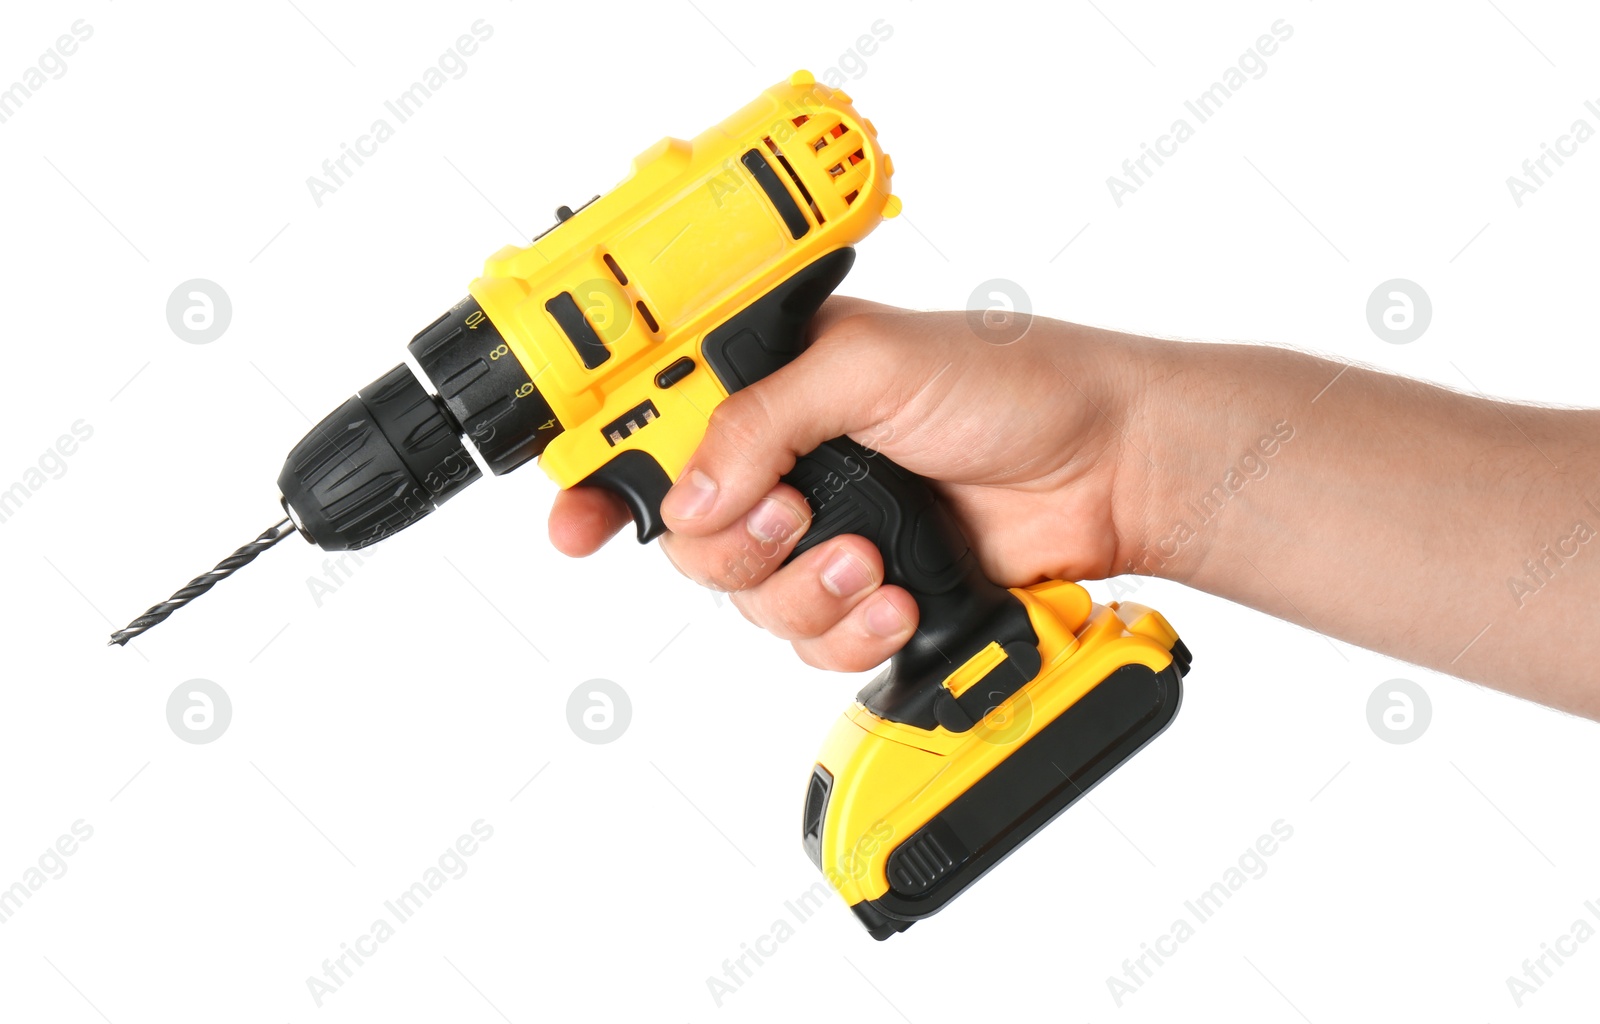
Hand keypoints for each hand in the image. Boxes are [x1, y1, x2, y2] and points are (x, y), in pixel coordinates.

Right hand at [547, 297, 1152, 672]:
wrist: (1107, 466)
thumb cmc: (1012, 383)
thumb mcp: (870, 365)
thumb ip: (763, 418)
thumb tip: (693, 489)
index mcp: (770, 382)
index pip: (653, 426)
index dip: (601, 477)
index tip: (576, 523)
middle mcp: (786, 459)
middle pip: (688, 535)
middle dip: (735, 543)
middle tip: (793, 517)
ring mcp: (826, 530)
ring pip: (749, 599)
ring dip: (804, 590)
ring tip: (869, 556)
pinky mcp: (868, 590)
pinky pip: (810, 639)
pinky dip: (848, 628)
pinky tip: (896, 597)